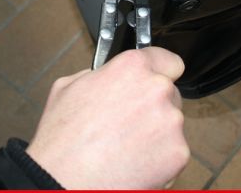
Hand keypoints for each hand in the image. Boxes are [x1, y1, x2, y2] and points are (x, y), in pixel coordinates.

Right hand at [26, 47, 188, 189]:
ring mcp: (171, 122)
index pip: (167, 59)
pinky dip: (159, 159)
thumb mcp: (68, 87)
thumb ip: (98, 75)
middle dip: (153, 105)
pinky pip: (173, 151)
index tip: (157, 78)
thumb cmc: (62, 139)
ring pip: (171, 123)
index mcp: (131, 68)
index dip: (160, 70)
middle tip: (127, 122)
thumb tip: (107, 77)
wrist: (65, 181)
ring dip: (156, 132)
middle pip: (169, 93)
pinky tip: (133, 163)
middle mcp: (157, 89)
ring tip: (125, 147)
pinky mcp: (178, 152)